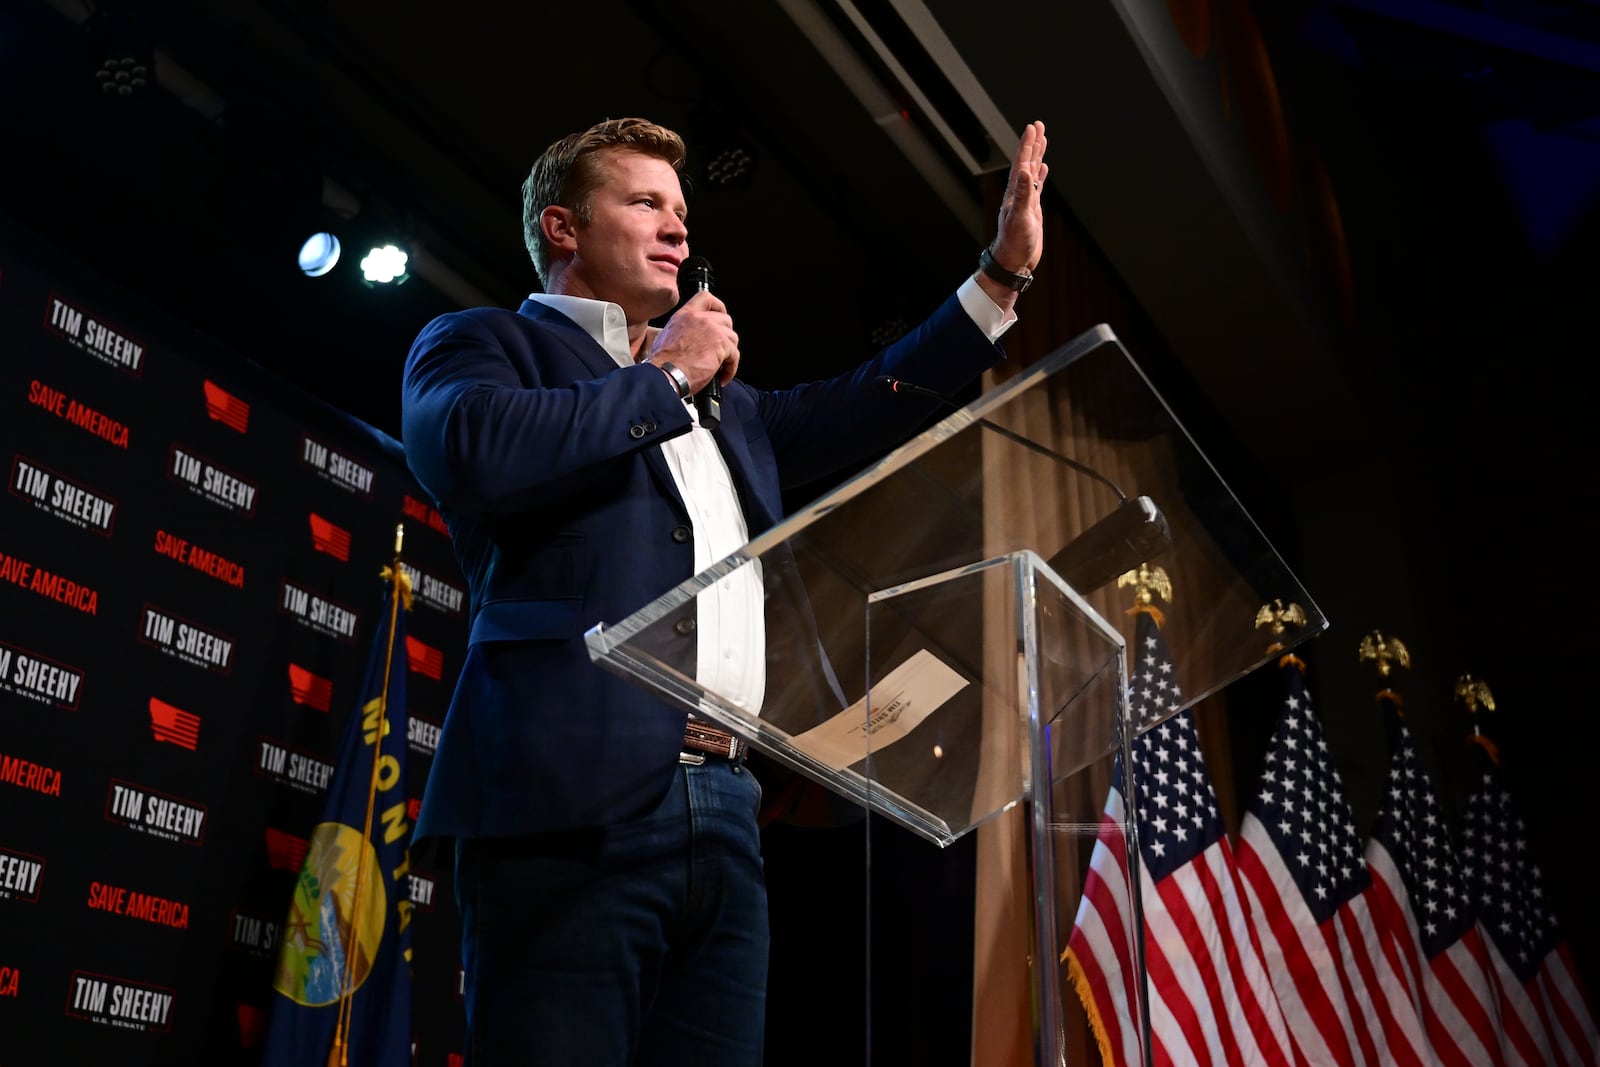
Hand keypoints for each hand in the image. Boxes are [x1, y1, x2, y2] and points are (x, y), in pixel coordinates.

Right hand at [647, 290, 738, 392]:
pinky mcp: (722, 345)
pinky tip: (722, 376)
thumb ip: (681, 330)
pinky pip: (735, 355)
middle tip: (719, 349)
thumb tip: (688, 337)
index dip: (717, 306)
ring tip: (719, 366)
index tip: (720, 314)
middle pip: (725, 320)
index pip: (706, 298)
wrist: (667, 374)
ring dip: (728, 353)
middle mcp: (701, 319)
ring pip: (732, 338)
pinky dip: (731, 368)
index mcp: (686, 315)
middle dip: (725, 336)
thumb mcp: (665, 336)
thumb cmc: (664, 362)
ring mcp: (713, 330)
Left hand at [989, 120, 1047, 275]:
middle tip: (1038, 125)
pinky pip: (1036, 187)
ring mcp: (1025, 201)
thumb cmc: (1015, 243)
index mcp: (1015, 193)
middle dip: (1033, 144)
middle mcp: (1019, 194)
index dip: (1027, 144)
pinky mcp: (1031, 210)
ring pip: (1032, 172)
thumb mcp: (1020, 218)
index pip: (1022, 163)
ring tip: (1041, 140)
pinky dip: (1040, 176)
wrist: (1013, 262)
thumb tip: (1025, 172)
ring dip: (1036, 156)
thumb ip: (1023, 195)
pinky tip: (1042, 170)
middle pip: (1027, 162)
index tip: (1033, 127)